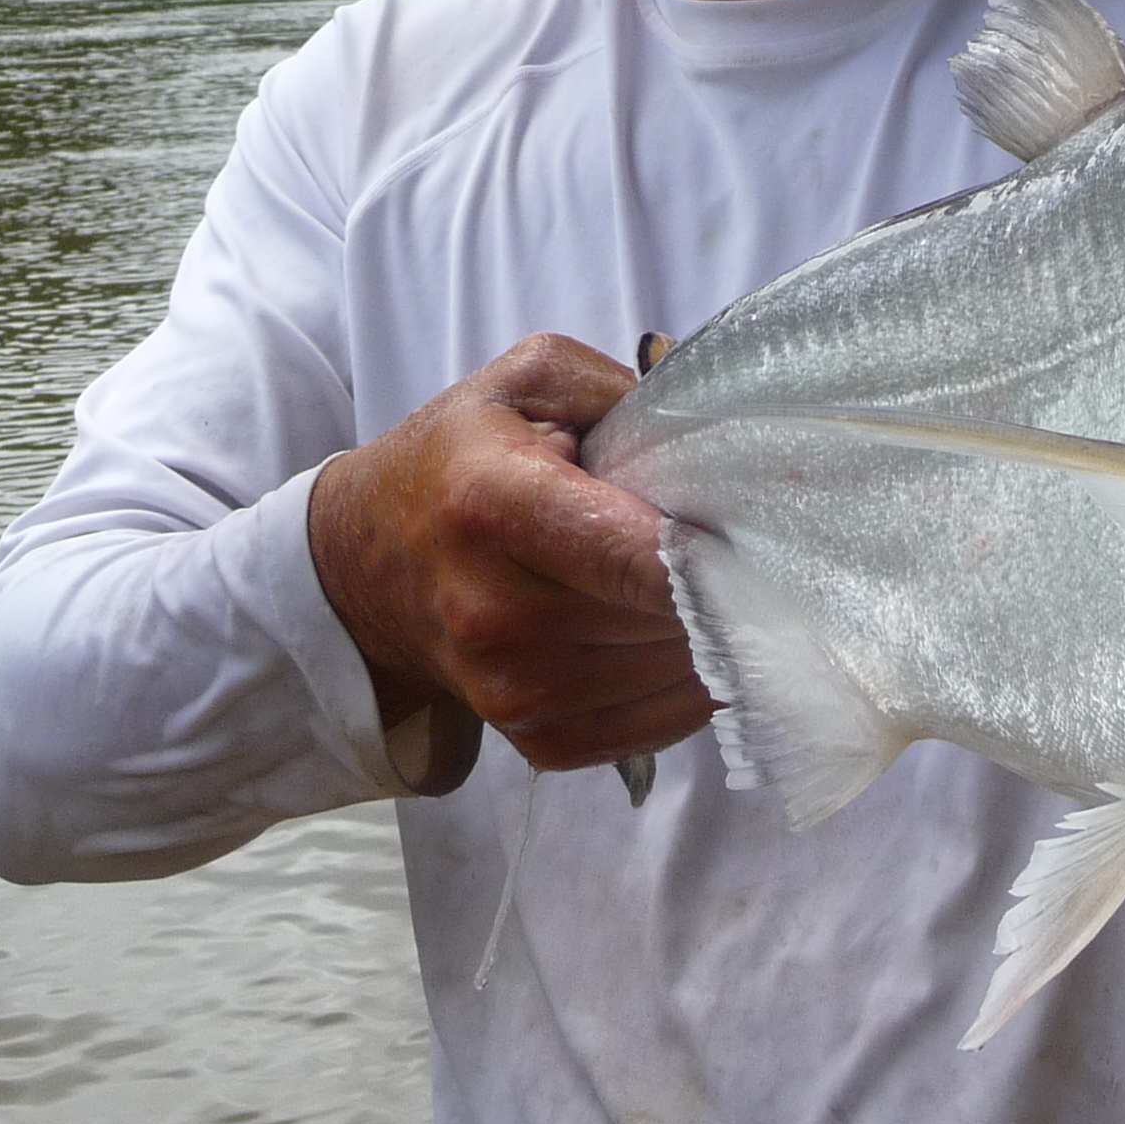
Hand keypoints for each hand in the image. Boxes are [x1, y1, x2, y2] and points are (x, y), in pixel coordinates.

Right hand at [308, 332, 708, 782]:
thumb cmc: (459, 461)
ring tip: (690, 586)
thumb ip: (620, 391)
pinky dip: (687, 682)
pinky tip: (671, 636)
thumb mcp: (524, 382)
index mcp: (496, 504)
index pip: (641, 557)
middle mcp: (498, 612)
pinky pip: (660, 723)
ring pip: (678, 675)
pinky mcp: (537, 741)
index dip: (715, 551)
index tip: (756, 528)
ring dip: (711, 634)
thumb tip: (718, 440)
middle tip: (728, 543)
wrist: (369, 565)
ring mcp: (514, 690)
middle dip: (722, 583)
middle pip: (673, 618)